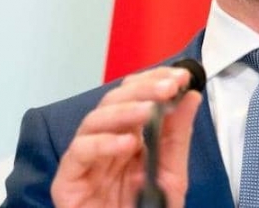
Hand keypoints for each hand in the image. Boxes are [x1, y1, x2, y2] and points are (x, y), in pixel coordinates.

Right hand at [51, 67, 202, 207]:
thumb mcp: (170, 175)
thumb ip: (178, 137)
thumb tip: (190, 98)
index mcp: (128, 138)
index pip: (135, 96)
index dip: (155, 80)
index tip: (181, 75)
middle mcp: (104, 144)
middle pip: (113, 101)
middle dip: (143, 89)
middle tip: (169, 86)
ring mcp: (85, 162)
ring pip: (93, 121)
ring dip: (124, 111)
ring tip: (150, 110)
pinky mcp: (68, 182)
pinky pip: (78, 154)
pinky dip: (102, 144)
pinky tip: (127, 143)